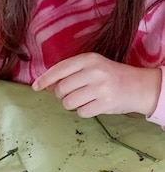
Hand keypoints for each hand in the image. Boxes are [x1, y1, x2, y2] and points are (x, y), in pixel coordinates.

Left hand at [32, 53, 161, 117]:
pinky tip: (93, 105)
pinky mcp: (105, 104)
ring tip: (83, 99)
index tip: (35, 87)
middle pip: (61, 89)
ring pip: (69, 102)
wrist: (137, 86)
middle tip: (71, 94)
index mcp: (88, 59)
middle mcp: (94, 72)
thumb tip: (46, 85)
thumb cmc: (108, 76)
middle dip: (61, 95)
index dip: (45, 79)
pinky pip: (81, 112)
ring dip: (71, 104)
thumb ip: (70, 73)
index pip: (60, 69)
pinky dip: (83, 111)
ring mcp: (101, 88)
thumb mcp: (91, 67)